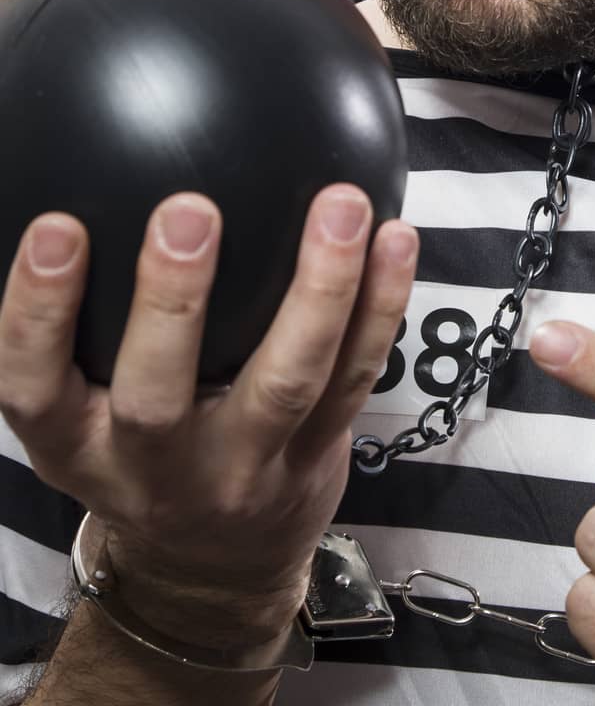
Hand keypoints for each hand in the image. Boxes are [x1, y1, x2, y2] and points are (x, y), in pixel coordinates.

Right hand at [0, 185, 417, 645]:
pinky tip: (397, 239)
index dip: (36, 312)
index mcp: (74, 443)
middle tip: (188, 211)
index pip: (32, 385)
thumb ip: (81, 321)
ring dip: (319, 289)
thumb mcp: (81, 405)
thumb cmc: (138, 449)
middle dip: (171, 301)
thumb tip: (75, 185)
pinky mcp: (316, 454)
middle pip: (157, 396)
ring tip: (338, 207)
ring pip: (285, 382)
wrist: (210, 570)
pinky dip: (382, 305)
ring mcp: (243, 467)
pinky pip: (356, 376)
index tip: (57, 228)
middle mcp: (153, 466)